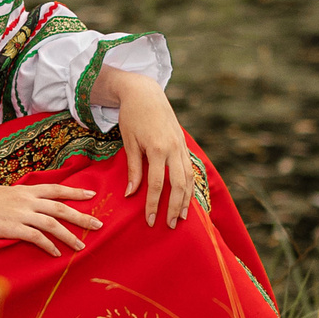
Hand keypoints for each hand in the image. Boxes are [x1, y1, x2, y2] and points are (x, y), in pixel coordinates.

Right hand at [0, 180, 100, 254]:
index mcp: (25, 191)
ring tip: (81, 246)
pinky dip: (50, 246)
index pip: (56, 189)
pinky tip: (57, 254)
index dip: (75, 191)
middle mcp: (27, 201)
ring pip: (53, 224)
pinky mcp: (13, 228)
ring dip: (70, 236)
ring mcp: (21, 214)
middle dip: (82, 217)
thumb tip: (30, 203)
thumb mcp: (3, 193)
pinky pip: (37, 238)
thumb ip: (19, 198)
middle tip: (99, 225)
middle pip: (61, 208)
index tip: (92, 193)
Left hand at [103, 69, 196, 227]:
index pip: (157, 184)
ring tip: (182, 217)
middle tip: (169, 225)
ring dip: (186, 199)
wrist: (144, 92)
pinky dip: (190, 184)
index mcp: (157, 149)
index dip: (154, 204)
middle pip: (178, 185)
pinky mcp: (183, 143)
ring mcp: (181, 146)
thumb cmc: (131, 116)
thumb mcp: (128, 142)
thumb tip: (131, 194)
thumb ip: (133, 168)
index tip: (150, 220)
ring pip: (188, 178)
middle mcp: (173, 148)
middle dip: (174, 207)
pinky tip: (187, 197)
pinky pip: (190, 168)